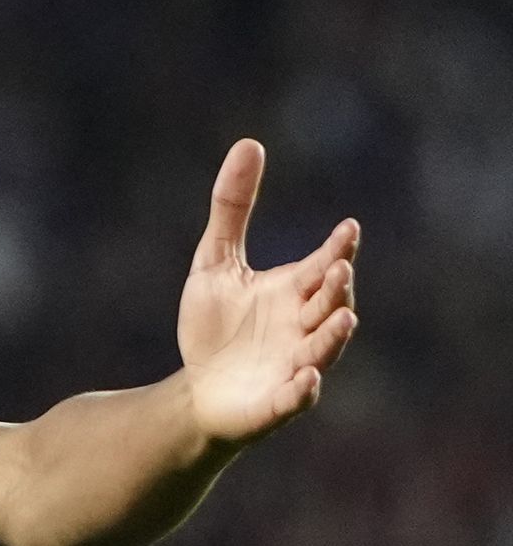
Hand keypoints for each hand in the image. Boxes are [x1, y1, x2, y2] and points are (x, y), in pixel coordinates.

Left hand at [178, 139, 361, 446]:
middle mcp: (302, 325)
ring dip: (334, 335)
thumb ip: (232, 207)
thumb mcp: (216, 261)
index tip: (348, 228)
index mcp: (293, 290)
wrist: (198, 389)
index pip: (323, 265)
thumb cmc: (215, 326)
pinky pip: (296, 398)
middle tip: (340, 268)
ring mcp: (293, 365)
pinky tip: (308, 379)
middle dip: (336, 288)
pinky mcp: (276, 402)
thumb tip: (249, 143)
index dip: (336, 249)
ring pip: (322, 349)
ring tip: (345, 317)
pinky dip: (304, 390)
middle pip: (328, 304)